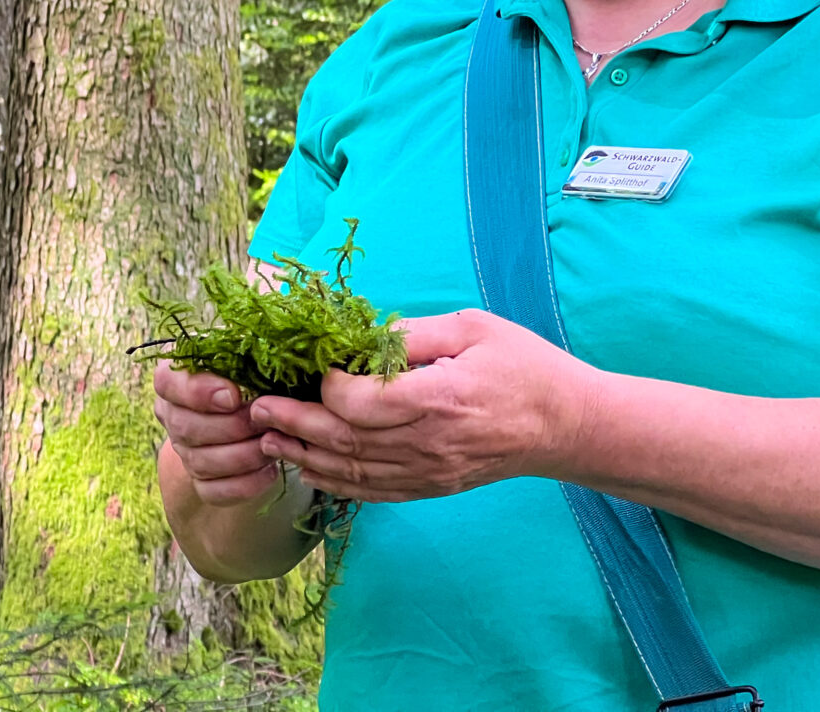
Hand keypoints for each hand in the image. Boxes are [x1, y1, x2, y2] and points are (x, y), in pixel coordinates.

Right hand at [153, 363, 282, 506]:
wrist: (251, 409)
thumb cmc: (250, 369)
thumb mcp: (245, 351)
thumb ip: (245, 352)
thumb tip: (266, 360)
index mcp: (175, 377)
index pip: (168, 383)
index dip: (198, 392)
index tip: (233, 395)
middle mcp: (172, 414)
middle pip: (186, 427)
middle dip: (232, 427)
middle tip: (265, 420)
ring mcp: (184, 450)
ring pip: (201, 462)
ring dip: (243, 455)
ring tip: (274, 443)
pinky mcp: (200, 481)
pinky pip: (214, 492)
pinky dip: (245, 484)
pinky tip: (270, 470)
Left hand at [247, 309, 598, 502]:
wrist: (563, 424)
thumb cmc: (521, 365)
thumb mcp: (473, 328)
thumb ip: (414, 335)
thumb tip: (361, 338)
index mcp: (439, 396)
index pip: (363, 403)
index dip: (327, 388)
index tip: (313, 367)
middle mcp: (429, 442)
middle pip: (347, 441)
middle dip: (295, 425)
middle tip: (257, 410)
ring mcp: (429, 471)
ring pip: (353, 472)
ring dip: (305, 457)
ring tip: (268, 440)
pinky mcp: (431, 486)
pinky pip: (373, 492)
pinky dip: (335, 482)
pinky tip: (309, 469)